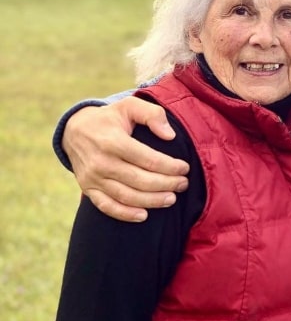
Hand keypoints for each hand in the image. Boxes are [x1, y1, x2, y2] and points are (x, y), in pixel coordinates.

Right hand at [62, 97, 189, 221]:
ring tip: (171, 199)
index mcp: (113, 141)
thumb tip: (170, 135)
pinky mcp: (88, 188)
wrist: (75, 130)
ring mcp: (93, 178)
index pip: (147, 159)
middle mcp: (101, 162)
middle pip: (140, 180)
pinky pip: (107, 206)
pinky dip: (125, 214)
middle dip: (166, 184)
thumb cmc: (110, 117)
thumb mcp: (129, 106)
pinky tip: (144, 215)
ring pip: (126, 196)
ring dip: (152, 201)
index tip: (185, 168)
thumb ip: (152, 115)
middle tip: (183, 184)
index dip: (169, 166)